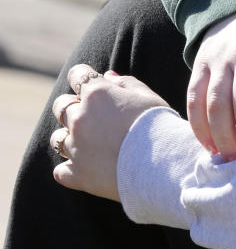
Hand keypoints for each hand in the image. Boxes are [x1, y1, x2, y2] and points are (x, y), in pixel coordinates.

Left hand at [51, 65, 169, 201]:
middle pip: (61, 105)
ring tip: (91, 144)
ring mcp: (76, 148)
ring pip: (57, 139)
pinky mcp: (78, 174)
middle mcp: (80, 119)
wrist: (166, 164)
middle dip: (73, 106)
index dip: (86, 77)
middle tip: (96, 116)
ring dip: (69, 138)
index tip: (95, 84)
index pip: (78, 74)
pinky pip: (61, 172)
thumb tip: (108, 76)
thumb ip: (126, 83)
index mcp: (97, 95)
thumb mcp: (149, 98)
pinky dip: (72, 169)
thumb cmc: (162, 126)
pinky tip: (88, 167)